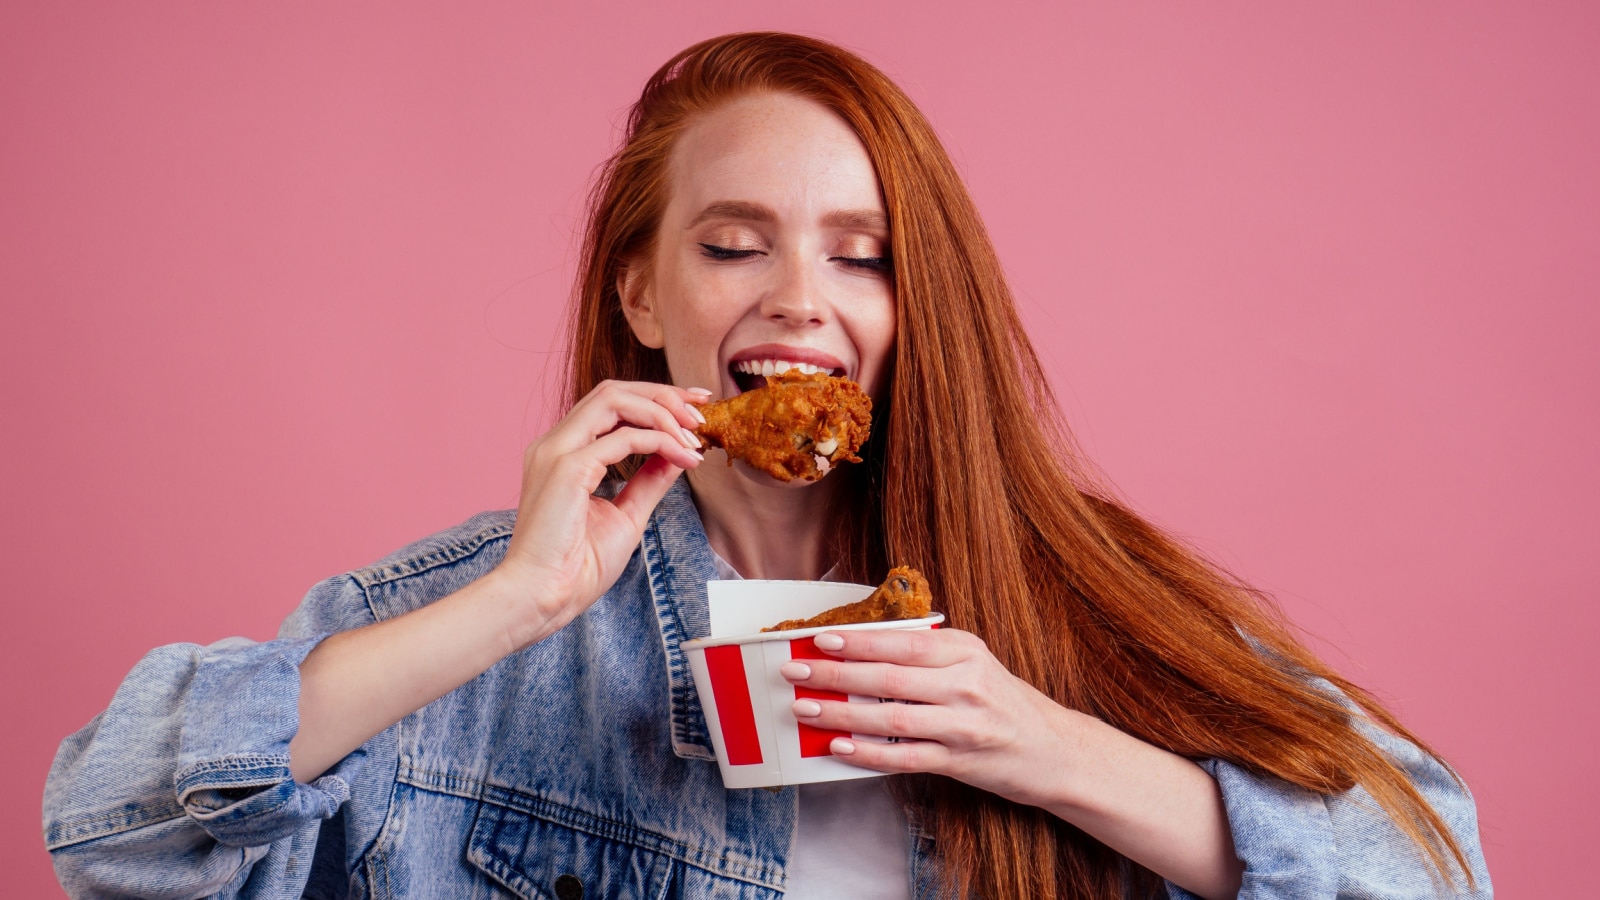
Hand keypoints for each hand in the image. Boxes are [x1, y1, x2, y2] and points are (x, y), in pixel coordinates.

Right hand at [493, 380, 707, 648]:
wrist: (543, 597)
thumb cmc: (576, 567)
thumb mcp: (626, 515)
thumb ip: (648, 481)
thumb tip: (677, 455)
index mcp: (562, 453)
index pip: (609, 405)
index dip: (655, 399)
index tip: (695, 408)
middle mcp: (554, 443)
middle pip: (612, 391)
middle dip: (663, 393)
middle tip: (703, 408)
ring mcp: (557, 451)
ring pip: (614, 400)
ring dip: (662, 410)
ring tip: (694, 433)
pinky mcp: (568, 468)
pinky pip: (623, 438)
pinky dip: (660, 440)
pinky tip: (683, 457)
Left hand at [779, 628, 1079, 808]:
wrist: (1056, 750)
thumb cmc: (1004, 703)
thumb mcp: (974, 663)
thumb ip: (929, 654)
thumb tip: (861, 648)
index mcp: (966, 651)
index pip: (902, 642)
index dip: (857, 640)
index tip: (819, 639)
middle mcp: (966, 684)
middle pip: (888, 678)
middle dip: (835, 674)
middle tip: (796, 671)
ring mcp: (963, 726)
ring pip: (890, 718)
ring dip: (841, 713)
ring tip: (805, 708)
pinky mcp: (960, 762)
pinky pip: (904, 758)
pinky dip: (867, 753)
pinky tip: (838, 746)